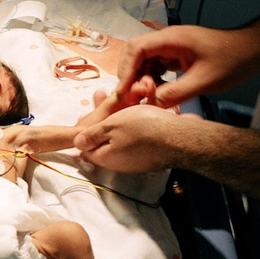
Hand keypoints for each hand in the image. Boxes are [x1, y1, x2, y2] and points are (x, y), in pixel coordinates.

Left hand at [74, 104, 190, 172]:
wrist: (182, 138)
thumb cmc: (145, 129)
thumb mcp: (112, 126)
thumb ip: (93, 134)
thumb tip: (76, 143)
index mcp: (105, 158)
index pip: (85, 149)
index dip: (84, 131)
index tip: (87, 114)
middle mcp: (120, 163)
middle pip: (104, 140)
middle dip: (102, 118)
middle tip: (102, 95)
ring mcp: (136, 160)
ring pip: (122, 136)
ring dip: (120, 117)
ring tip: (122, 95)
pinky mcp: (151, 154)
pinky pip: (137, 137)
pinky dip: (135, 122)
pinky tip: (140, 106)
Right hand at [115, 24, 259, 107]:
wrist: (254, 50)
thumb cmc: (232, 60)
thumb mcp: (203, 81)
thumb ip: (175, 93)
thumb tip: (151, 104)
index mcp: (172, 39)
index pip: (136, 49)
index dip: (126, 70)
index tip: (123, 91)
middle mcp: (167, 40)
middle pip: (135, 54)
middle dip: (130, 76)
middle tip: (134, 97)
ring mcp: (171, 47)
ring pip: (143, 62)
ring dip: (141, 80)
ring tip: (148, 96)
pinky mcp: (176, 56)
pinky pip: (155, 67)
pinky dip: (152, 80)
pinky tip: (158, 92)